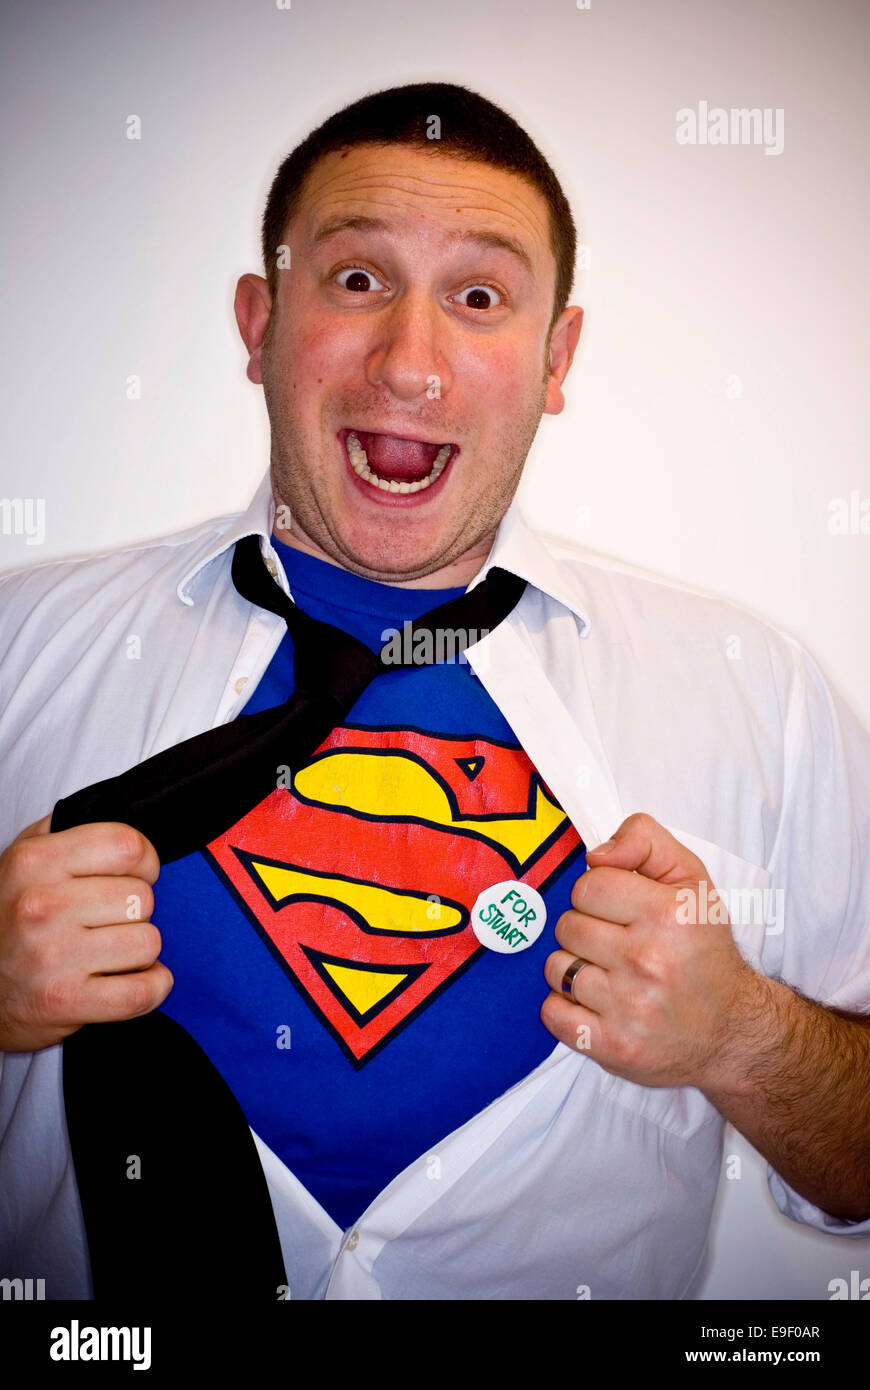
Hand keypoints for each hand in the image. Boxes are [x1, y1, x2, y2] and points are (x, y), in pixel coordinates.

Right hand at [0, 816, 172, 1051]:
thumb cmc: (8, 922)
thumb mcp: (21, 862)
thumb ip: (66, 832)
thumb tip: (118, 810)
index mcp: (34, 862)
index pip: (128, 846)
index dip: (144, 862)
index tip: (135, 875)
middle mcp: (41, 906)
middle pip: (142, 897)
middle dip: (135, 912)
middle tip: (108, 923)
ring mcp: (53, 957)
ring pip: (148, 942)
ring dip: (139, 952)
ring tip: (109, 953)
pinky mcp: (66, 1002)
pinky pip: (144, 990)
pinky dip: (151, 986)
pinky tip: (128, 980)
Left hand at [541, 813, 762, 1088]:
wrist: (732, 1031)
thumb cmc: (705, 952)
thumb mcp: (691, 880)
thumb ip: (645, 841)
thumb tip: (596, 853)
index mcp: (669, 914)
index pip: (588, 885)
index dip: (599, 894)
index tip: (620, 910)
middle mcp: (649, 960)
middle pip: (568, 925)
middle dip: (586, 930)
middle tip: (616, 944)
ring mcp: (629, 1008)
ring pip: (556, 968)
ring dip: (575, 969)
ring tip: (608, 974)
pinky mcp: (613, 1047)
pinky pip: (552, 1013)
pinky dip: (566, 1008)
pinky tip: (596, 1004)